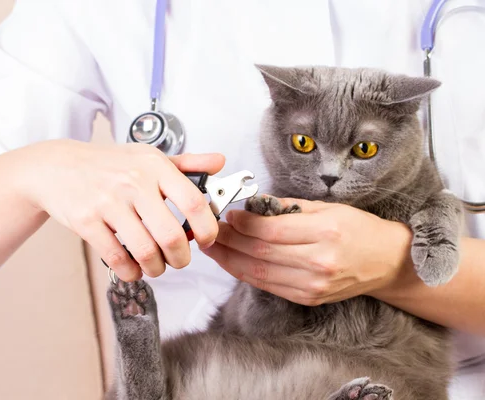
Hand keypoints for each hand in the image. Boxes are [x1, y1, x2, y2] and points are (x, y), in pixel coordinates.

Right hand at [18, 139, 224, 280]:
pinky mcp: (87, 221)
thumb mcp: (148, 156)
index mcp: (154, 166)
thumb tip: (220, 163)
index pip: (193, 203)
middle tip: (179, 260)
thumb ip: (187, 163)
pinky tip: (134, 268)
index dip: (207, 229)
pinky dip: (131, 272)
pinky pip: (117, 259)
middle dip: (182, 259)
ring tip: (157, 266)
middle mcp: (133, 183)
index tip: (207, 240)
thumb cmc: (109, 164)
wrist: (56, 166)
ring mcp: (108, 203)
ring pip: (146, 252)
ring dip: (157, 269)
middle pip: (172, 236)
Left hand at [201, 197, 412, 304]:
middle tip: (208, 230)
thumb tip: (251, 204)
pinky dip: (245, 273)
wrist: (387, 262)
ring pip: (259, 273)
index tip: (227, 214)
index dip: (242, 223)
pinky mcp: (308, 298)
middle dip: (228, 241)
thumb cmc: (359, 229)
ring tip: (211, 247)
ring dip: (229, 260)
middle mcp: (319, 262)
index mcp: (326, 233)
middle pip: (260, 253)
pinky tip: (231, 262)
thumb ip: (287, 207)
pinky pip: (268, 286)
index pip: (271, 230)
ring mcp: (313, 285)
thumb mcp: (327, 207)